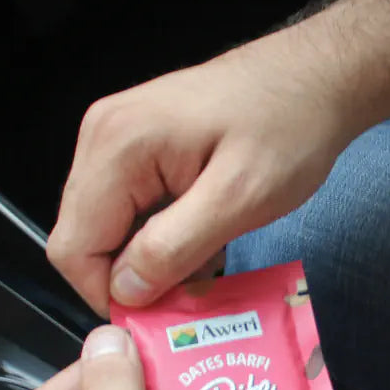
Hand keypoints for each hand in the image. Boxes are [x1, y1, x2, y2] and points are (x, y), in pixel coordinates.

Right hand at [47, 26, 369, 315]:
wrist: (317, 77)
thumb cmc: (290, 127)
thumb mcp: (238, 199)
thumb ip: (173, 249)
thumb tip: (123, 292)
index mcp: (116, 146)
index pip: (72, 248)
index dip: (108, 294)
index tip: (160, 313)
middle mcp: (102, 137)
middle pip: (85, 239)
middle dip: (133, 277)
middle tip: (194, 289)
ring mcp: (117, 139)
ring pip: (109, 230)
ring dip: (153, 259)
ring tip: (210, 258)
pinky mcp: (138, 147)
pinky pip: (131, 211)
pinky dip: (162, 236)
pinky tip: (206, 235)